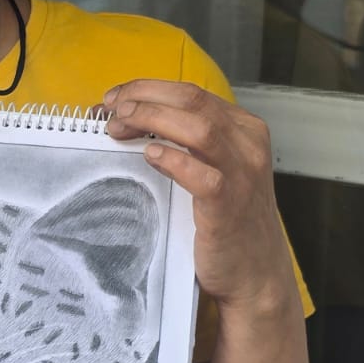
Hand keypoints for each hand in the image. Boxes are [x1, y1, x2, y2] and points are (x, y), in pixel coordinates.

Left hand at [101, 80, 298, 317]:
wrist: (254, 273)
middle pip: (192, 100)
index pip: (191, 93)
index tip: (112, 98)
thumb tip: (127, 120)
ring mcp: (242, 174)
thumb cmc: (225, 219)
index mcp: (243, 128)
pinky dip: (173, 160)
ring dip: (151, 120)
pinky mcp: (230, 206)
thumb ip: (183, 142)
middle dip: (143, 97)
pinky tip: (148, 156)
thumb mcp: (212, 168)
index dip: (146, 89)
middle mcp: (248, 144)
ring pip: (199, 128)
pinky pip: (203, 175)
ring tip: (118, 127)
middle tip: (108, 109)